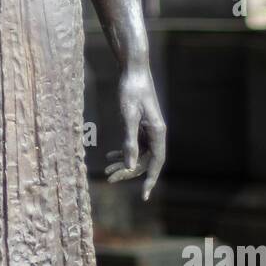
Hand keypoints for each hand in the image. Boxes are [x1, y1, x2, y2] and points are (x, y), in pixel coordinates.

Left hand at [104, 67, 165, 201]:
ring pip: (138, 153)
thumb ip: (129, 141)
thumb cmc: (131, 90)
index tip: (144, 196)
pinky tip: (110, 155)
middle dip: (128, 171)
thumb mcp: (127, 116)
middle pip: (145, 160)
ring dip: (124, 162)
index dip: (150, 180)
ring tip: (107, 171)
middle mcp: (156, 132)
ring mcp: (149, 129)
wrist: (133, 70)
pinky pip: (135, 144)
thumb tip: (129, 165)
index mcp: (158, 131)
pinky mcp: (142, 124)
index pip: (156, 163)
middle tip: (109, 178)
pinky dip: (123, 150)